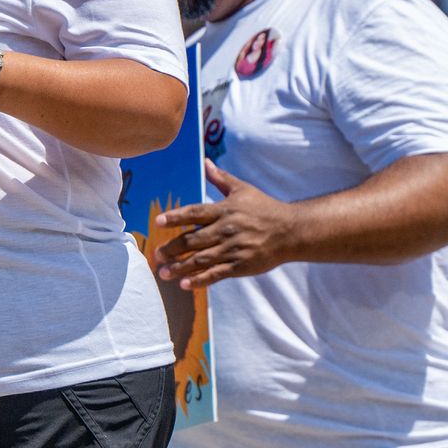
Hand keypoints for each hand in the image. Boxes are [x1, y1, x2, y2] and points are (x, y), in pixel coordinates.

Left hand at [150, 161, 295, 289]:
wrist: (290, 231)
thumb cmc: (265, 209)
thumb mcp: (243, 190)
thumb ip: (221, 179)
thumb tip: (206, 162)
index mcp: (225, 210)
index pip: (195, 212)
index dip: (176, 217)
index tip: (159, 222)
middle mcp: (226, 229)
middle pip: (193, 240)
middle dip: (172, 248)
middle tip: (156, 255)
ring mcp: (233, 249)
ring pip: (201, 260)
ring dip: (180, 267)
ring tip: (163, 273)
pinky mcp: (241, 266)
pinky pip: (216, 274)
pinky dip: (199, 280)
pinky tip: (184, 284)